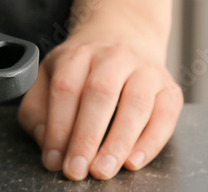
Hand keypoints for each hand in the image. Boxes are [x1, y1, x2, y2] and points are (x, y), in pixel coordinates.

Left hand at [17, 22, 183, 180]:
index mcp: (77, 55)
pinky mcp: (170, 88)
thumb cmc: (82, 69)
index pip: (66, 89)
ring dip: (119, 142)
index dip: (58, 127)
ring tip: (103, 170)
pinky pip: (165, 115)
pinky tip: (133, 161)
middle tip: (78, 169)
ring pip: (136, 103)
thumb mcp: (48, 77)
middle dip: (87, 137)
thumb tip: (46, 144)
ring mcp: (145, 70)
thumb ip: (38, 111)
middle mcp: (113, 57)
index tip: (53, 158)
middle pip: (100, 94)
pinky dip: (151, 142)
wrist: (123, 37)